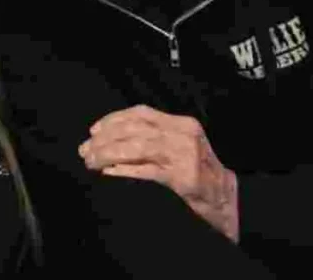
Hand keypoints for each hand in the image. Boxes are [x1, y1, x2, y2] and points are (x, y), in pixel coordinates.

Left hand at [79, 104, 239, 242]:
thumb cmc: (198, 173)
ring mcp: (184, 156)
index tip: (94, 130)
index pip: (142, 113)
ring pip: (138, 148)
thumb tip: (112, 136)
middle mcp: (183, 134)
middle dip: (106, 139)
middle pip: (135, 129)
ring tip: (92, 161)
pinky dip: (125, 170)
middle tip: (85, 150)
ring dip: (110, 154)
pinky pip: (147, 171)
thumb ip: (155, 136)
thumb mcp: (179, 145)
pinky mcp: (183, 178)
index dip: (114, 119)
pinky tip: (109, 173)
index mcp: (182, 123)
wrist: (227, 198)